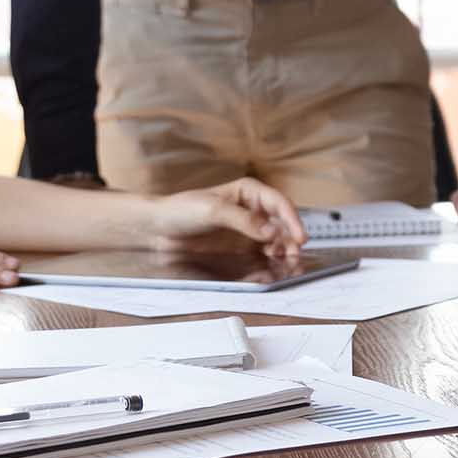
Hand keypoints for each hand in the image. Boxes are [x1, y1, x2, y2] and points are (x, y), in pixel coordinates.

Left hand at [149, 177, 306, 253]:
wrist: (158, 228)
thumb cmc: (181, 210)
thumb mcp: (212, 210)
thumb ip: (243, 220)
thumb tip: (270, 231)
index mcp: (248, 192)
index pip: (279, 204)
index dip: (292, 220)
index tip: (299, 237)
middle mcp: (252, 209)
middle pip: (281, 223)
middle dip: (291, 238)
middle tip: (295, 254)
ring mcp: (247, 229)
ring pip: (275, 239)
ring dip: (283, 250)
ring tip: (287, 262)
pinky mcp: (240, 246)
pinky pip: (261, 252)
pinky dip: (270, 259)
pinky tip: (271, 265)